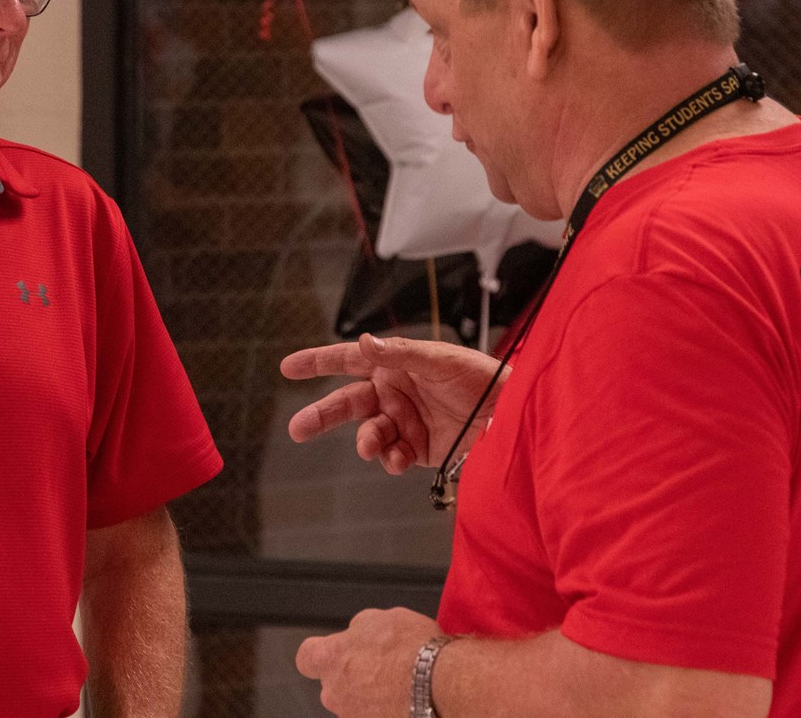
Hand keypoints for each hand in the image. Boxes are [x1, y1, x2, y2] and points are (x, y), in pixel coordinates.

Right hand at [281, 334, 502, 473]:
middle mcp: (394, 392)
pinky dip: (389, 459)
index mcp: (394, 364)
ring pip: (368, 434)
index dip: (317, 362)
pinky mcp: (418, 449)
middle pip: (347, 404)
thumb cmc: (481, 378)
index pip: (347, 360)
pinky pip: (391, 456)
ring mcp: (404, 422)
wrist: (512, 415)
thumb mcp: (441, 360)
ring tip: (373, 446)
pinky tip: (397, 458)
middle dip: (321, 416)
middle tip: (297, 429)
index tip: (288, 367)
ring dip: (366, 441)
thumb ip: (401, 354)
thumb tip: (366, 342)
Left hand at [297, 607, 438, 716]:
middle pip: (333, 685)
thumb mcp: (380, 618)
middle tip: (381, 670)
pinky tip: (406, 702)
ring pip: (356, 706)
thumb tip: (356, 633)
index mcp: (330, 658)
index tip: (334, 653)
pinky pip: (376, 717)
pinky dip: (387, 712)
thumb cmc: (412, 649)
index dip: (319, 655)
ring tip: (401, 687)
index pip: (306, 658)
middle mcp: (334, 693)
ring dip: (371, 699)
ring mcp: (353, 717)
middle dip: (352, 678)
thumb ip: (358, 628)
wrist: (440, 684)